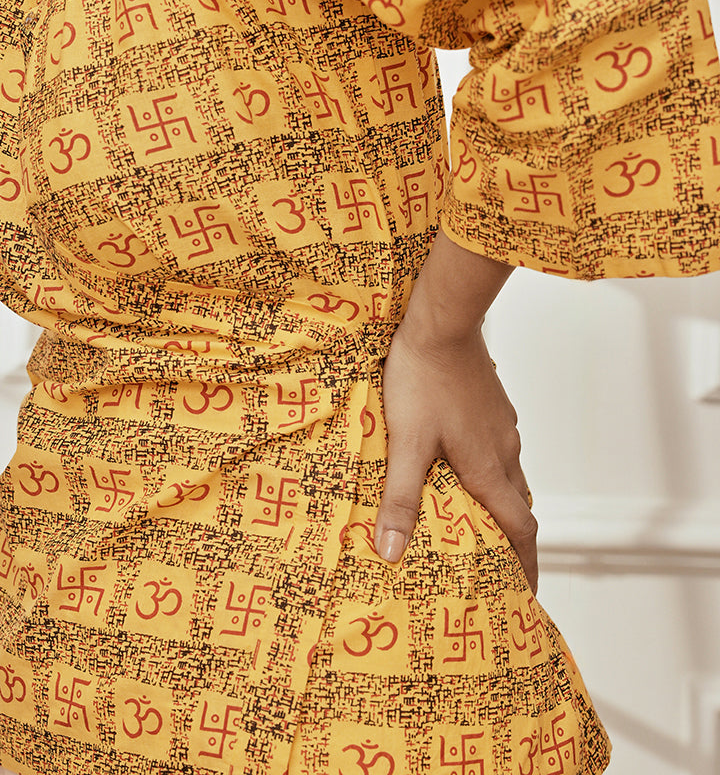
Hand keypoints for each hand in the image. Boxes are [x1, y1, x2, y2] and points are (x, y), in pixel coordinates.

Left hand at [373, 310, 538, 593]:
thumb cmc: (422, 379)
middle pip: (518, 505)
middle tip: (497, 564)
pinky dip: (489, 468)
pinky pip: (498, 447)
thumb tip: (392, 552)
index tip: (526, 594)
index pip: (521, 529)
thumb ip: (400, 498)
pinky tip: (461, 462)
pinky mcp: (492, 404)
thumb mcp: (405, 442)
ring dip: (500, 501)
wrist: (441, 323)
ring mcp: (501, 424)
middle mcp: (504, 449)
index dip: (526, 567)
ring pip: (509, 474)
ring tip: (476, 518)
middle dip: (512, 539)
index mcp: (488, 467)